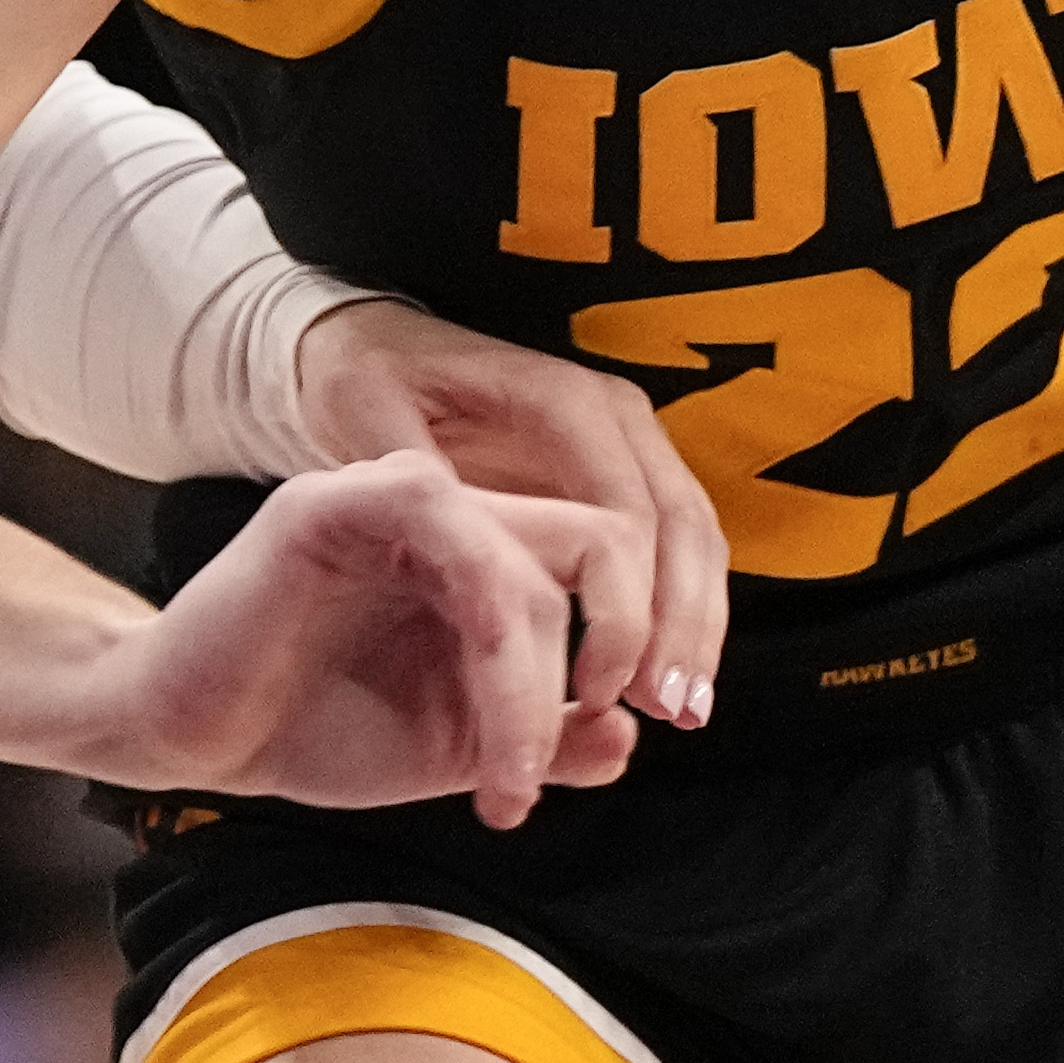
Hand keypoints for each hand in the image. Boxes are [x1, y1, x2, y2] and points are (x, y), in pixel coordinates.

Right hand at [78, 450, 659, 829]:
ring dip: (538, 684)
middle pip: (603, 543)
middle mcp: (452, 514)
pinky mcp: (331, 506)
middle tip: (591, 732)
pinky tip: (477, 722)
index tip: (648, 721)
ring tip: (505, 779)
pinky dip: (491, 643)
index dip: (649, 636)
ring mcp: (391, 500)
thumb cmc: (312, 728)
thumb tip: (629, 736)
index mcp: (487, 553)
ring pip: (532, 563)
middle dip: (627, 645)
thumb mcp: (454, 746)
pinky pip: (449, 531)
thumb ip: (541, 738)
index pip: (612, 559)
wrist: (192, 740)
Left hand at [300, 298, 726, 732]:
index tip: (605, 686)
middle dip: (685, 626)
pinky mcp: (624, 476)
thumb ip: (412, 482)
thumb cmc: (371, 384)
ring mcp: (628, 443)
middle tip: (673, 713)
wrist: (383, 349)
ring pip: (696, 540)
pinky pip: (678, 548)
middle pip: (682, 526)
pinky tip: (662, 683)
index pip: (626, 511)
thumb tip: (462, 549)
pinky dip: (682, 616)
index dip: (626, 607)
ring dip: (697, 628)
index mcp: (560, 401)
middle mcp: (613, 415)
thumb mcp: (366, 417)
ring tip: (683, 713)